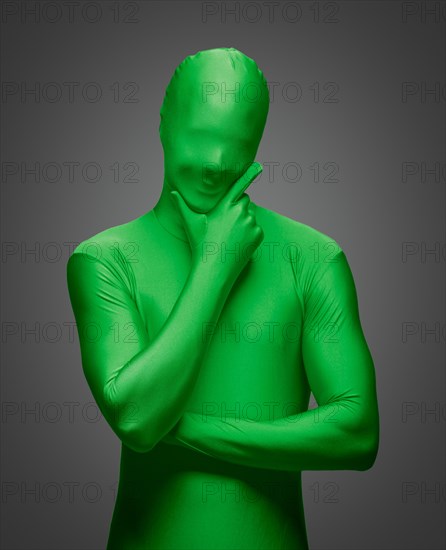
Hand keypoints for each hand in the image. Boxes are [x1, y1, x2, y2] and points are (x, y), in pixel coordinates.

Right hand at [169, 162, 263, 282]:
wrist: (214, 269)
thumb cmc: (201, 245)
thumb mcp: (190, 224)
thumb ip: (182, 206)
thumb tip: (173, 193)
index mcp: (225, 206)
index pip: (239, 186)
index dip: (249, 174)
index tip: (259, 166)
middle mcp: (240, 212)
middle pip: (244, 200)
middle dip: (237, 207)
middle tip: (225, 223)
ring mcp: (251, 224)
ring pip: (250, 215)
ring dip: (243, 221)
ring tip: (229, 236)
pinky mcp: (258, 234)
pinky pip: (256, 228)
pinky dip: (249, 233)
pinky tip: (237, 242)